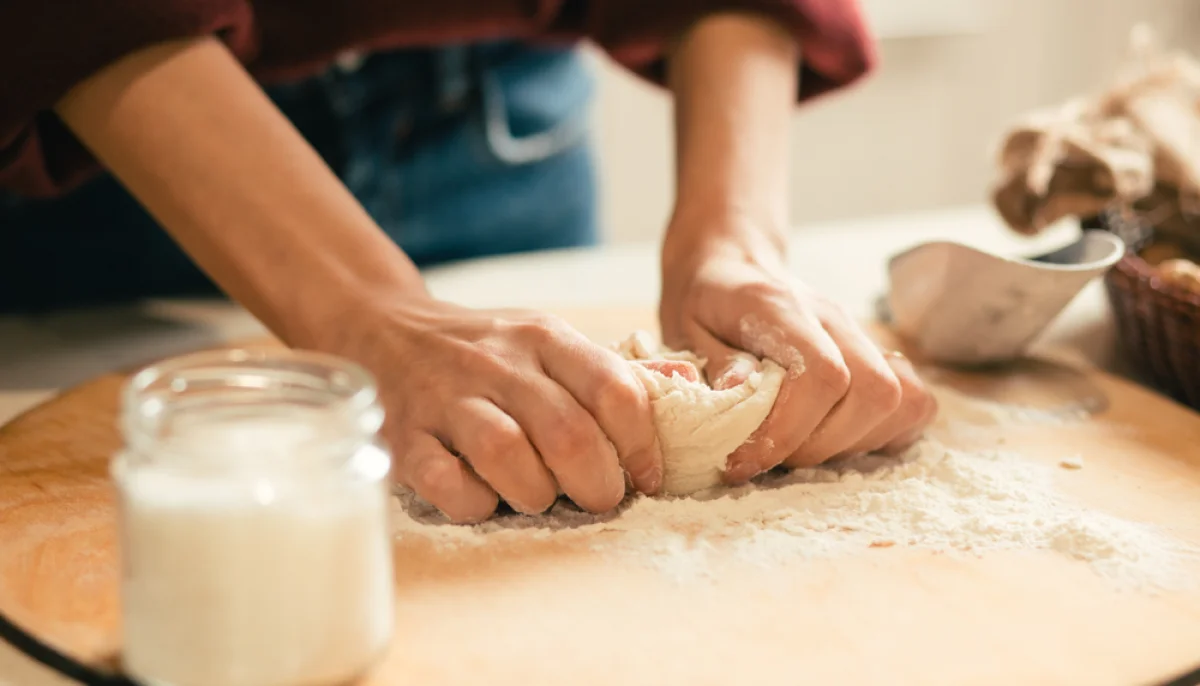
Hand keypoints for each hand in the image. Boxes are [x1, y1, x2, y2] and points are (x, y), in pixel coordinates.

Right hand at [323, 296, 663, 522]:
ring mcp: (445, 398)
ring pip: (508, 455)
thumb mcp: (547, 342)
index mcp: (544, 338)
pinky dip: (475, 503)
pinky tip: (484, 498)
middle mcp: (497, 363)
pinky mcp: (403, 436)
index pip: (613, 388)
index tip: (645, 477)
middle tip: (597, 498)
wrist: (385, 331)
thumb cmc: (486, 352)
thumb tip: (685, 384)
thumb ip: (609, 371)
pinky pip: (447, 483)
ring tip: (539, 498)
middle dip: (596, 482)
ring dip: (536, 494)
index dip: (641, 444)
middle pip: (567, 432)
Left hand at [660, 228, 937, 484]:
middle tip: (771, 460)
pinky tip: (836, 439)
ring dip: (852, 444)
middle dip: (821, 446)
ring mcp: (860, 336)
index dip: (789, 430)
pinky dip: (882, 433)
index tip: (743, 460)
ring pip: (900, 400)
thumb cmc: (704, 301)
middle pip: (874, 392)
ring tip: (800, 450)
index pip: (822, 375)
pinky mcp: (875, 355)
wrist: (731, 264)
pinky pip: (913, 401)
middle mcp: (833, 319)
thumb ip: (711, 359)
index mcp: (781, 307)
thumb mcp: (683, 325)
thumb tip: (739, 391)